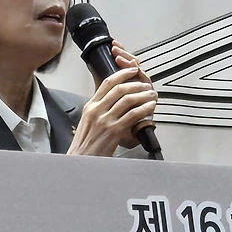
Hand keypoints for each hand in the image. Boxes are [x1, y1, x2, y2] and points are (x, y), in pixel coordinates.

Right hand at [68, 42, 157, 156]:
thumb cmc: (85, 144)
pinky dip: (144, 108)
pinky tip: (150, 107)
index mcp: (90, 106)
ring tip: (151, 95)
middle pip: (119, 89)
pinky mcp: (114, 131)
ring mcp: (106, 120)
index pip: (107, 83)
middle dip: (136, 84)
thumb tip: (114, 101)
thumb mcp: (87, 121)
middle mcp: (97, 110)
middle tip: (146, 84)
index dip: (122, 74)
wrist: (80, 160)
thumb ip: (99, 110)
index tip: (132, 71)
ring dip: (143, 95)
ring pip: (128, 99)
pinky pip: (133, 115)